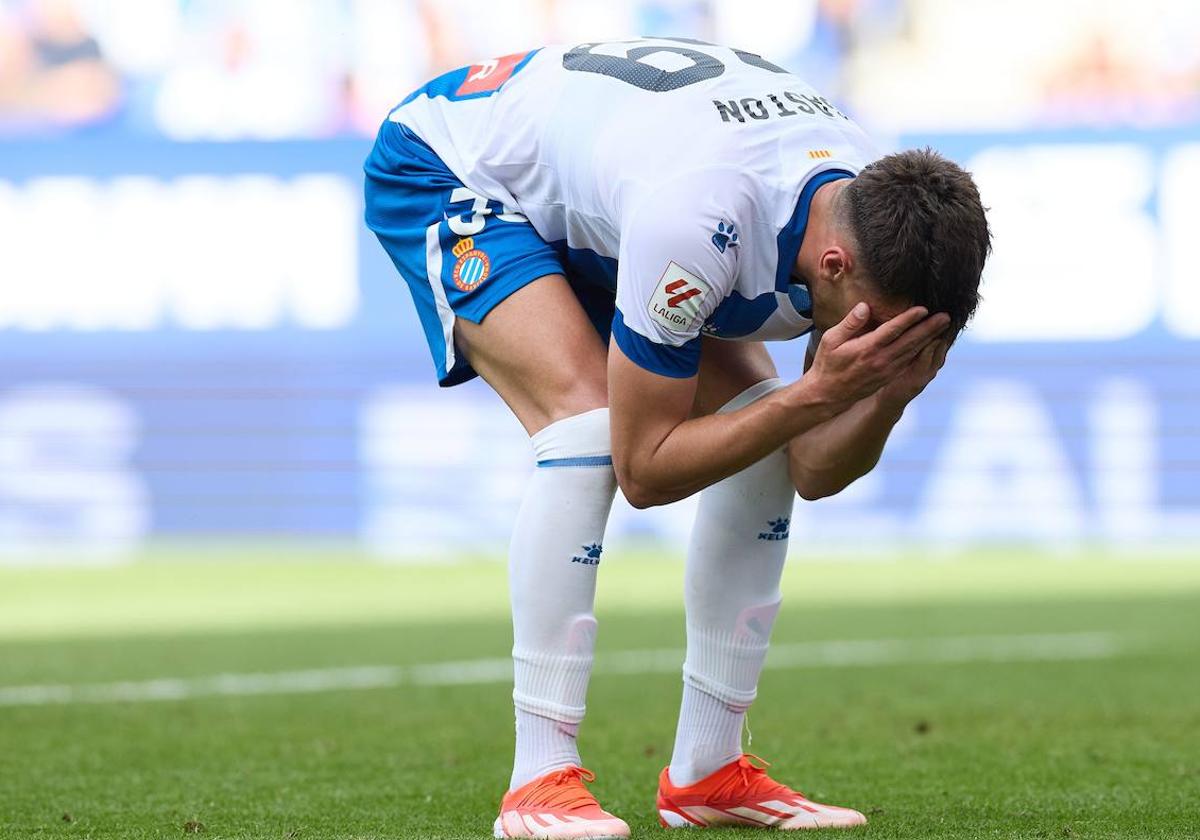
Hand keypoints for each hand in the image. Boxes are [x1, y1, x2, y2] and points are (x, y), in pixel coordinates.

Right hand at [805, 302, 948, 408]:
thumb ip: (849, 323)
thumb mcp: (830, 340)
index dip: (909, 319)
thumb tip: (865, 307)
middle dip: (929, 328)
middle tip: (945, 317)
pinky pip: (909, 362)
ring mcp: (886, 371)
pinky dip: (922, 352)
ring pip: (912, 353)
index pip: (893, 331)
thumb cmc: (827, 364)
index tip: (924, 309)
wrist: (828, 394)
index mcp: (867, 349)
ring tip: (943, 328)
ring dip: (929, 340)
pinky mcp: (889, 377)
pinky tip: (929, 344)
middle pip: (910, 342)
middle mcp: (880, 361)